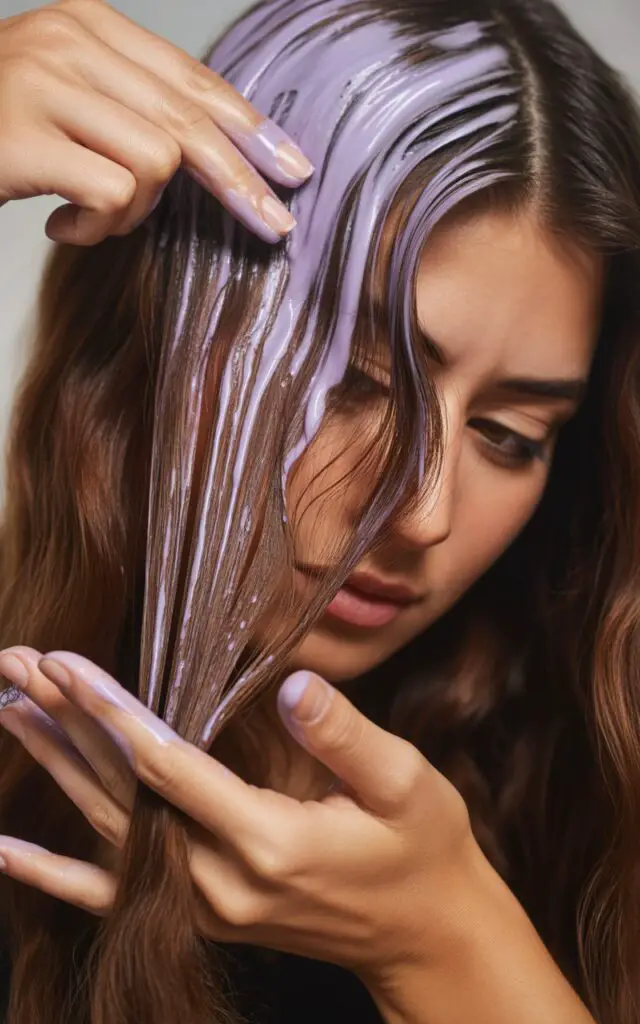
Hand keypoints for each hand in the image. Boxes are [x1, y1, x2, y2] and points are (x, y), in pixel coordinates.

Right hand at [0, 0, 312, 244]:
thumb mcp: (66, 94)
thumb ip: (131, 104)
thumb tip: (216, 149)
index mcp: (88, 23)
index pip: (192, 78)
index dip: (251, 129)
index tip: (293, 168)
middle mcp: (68, 40)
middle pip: (190, 122)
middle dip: (241, 183)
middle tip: (274, 226)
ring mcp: (42, 83)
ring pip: (156, 163)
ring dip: (136, 212)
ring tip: (93, 218)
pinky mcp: (22, 137)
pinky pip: (110, 195)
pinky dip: (96, 228)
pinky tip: (62, 226)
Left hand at [0, 645, 482, 982]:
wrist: (424, 936)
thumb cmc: (421, 849)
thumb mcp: (405, 783)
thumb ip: (345, 736)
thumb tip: (291, 686)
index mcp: (269, 843)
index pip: (168, 768)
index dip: (113, 713)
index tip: (66, 666)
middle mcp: (220, 884)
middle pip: (122, 794)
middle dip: (66, 724)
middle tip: (19, 666)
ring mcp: (204, 908)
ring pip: (109, 831)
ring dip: (57, 768)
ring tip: (12, 711)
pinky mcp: (201, 915)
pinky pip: (113, 893)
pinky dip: (53, 872)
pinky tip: (5, 848)